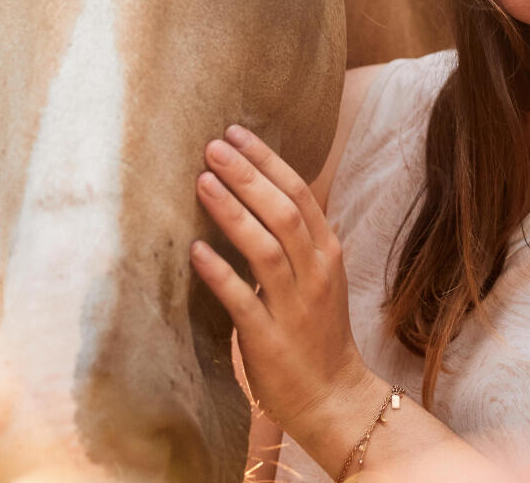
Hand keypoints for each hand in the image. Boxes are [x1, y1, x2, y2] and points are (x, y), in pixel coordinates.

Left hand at [191, 125, 380, 444]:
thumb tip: (260, 195)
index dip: (267, 160)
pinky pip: (243, 300)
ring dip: (232, 211)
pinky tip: (195, 251)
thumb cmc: (318, 332)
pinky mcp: (270, 339)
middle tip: (212, 145)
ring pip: (266, 247)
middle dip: (247, 175)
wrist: (334, 396)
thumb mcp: (318, 276)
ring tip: (202, 182)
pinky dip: (220, 272)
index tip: (236, 133)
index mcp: (327, 252)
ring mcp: (295, 305)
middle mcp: (315, 272)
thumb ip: (296, 239)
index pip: (299, 193)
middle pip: (282, 211)